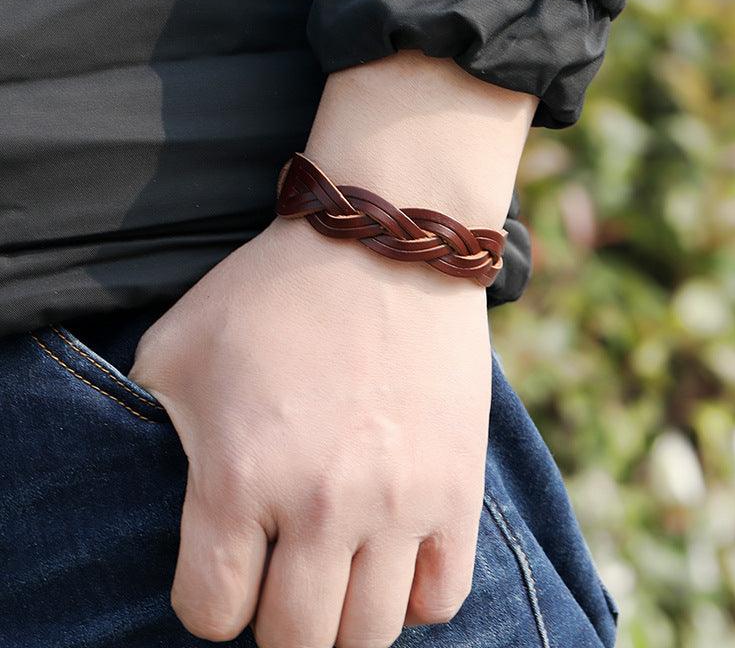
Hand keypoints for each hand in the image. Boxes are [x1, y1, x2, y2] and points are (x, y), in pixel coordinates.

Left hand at [130, 213, 492, 646]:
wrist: (386, 246)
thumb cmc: (277, 291)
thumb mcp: (178, 345)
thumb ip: (154, 428)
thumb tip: (173, 489)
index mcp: (239, 475)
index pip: (211, 613)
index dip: (209, 600)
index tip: (224, 571)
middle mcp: (321, 504)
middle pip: (294, 641)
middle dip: (275, 621)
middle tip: (281, 574)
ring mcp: (399, 502)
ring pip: (369, 633)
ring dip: (342, 615)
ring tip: (337, 569)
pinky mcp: (458, 488)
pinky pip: (443, 597)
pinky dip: (413, 595)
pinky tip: (393, 555)